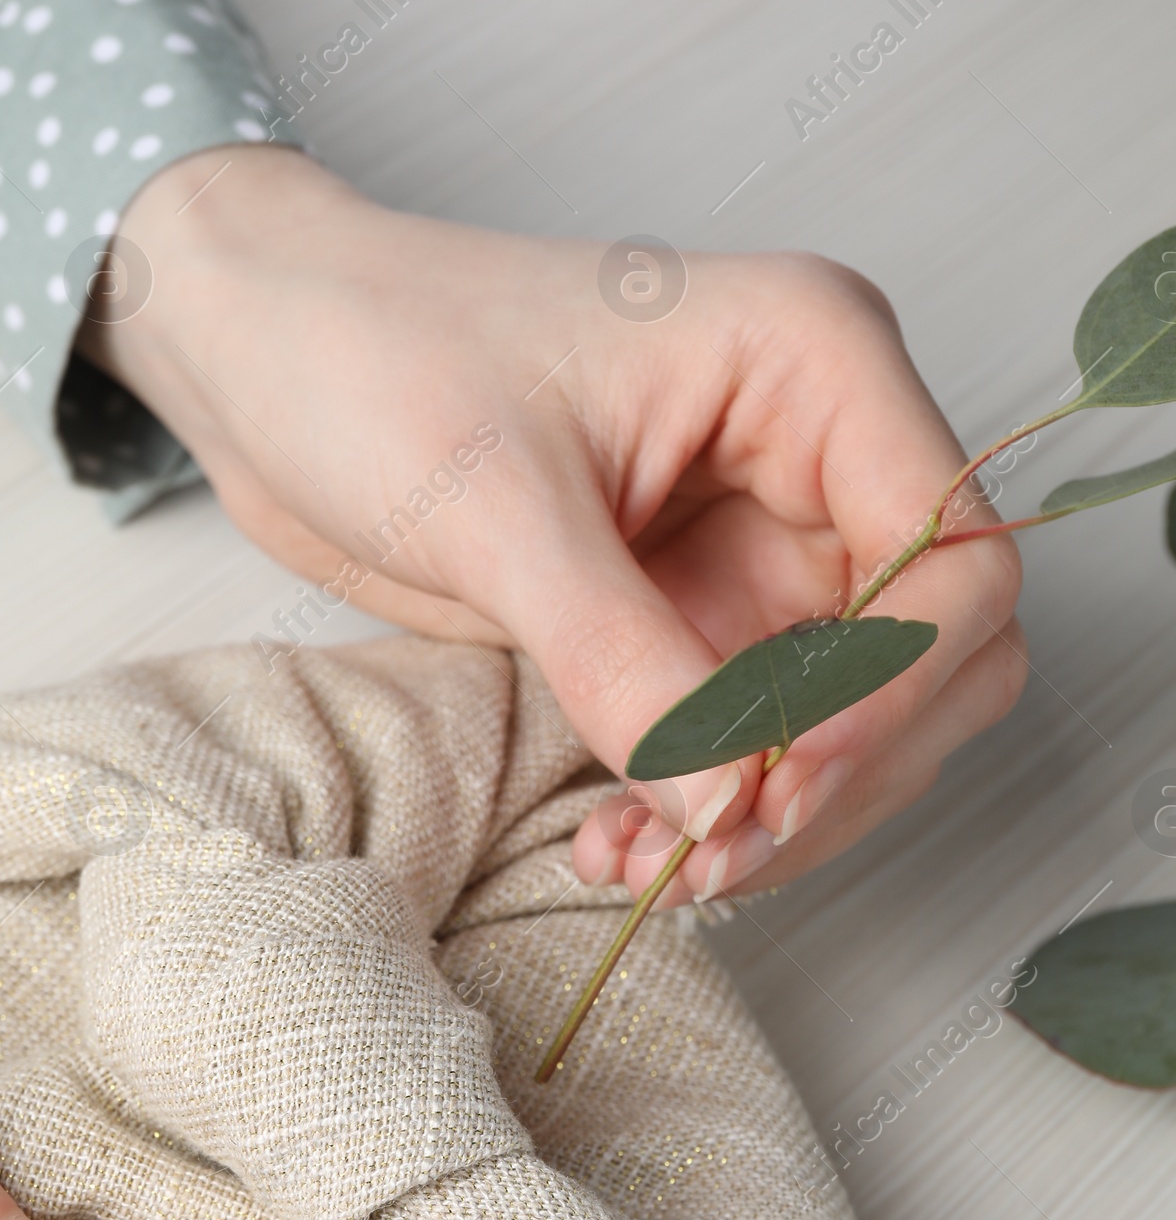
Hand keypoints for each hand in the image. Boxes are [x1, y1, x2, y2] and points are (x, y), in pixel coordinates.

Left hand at [88, 146, 1024, 906]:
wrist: (265, 360)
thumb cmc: (372, 351)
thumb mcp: (497, 509)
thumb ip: (623, 663)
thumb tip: (726, 804)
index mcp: (810, 366)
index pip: (954, 562)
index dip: (892, 695)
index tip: (779, 785)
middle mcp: (811, 458)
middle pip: (929, 666)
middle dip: (832, 782)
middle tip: (710, 859)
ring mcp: (755, 548)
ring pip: (843, 731)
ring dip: (764, 820)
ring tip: (640, 868)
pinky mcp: (688, 622)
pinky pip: (747, 753)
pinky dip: (704, 817)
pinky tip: (615, 848)